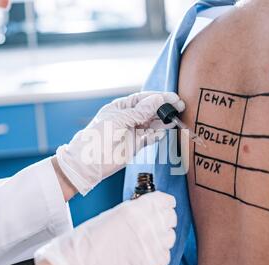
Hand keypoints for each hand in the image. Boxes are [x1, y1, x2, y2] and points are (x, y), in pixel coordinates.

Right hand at [34, 191, 176, 264]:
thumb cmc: (87, 240)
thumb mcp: (111, 214)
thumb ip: (133, 211)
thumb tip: (146, 212)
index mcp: (135, 209)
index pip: (165, 201)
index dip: (165, 203)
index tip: (164, 206)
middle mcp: (146, 224)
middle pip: (171, 217)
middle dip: (164, 219)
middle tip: (155, 223)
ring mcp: (151, 245)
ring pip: (170, 237)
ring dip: (162, 237)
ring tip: (149, 240)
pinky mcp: (151, 263)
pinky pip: (165, 256)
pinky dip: (159, 254)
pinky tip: (146, 253)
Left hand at [56, 92, 184, 194]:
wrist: (90, 162)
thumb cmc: (97, 137)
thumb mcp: (119, 119)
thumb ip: (140, 111)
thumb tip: (158, 100)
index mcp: (122, 107)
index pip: (143, 99)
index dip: (159, 97)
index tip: (172, 98)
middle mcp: (129, 118)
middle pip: (151, 110)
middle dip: (164, 108)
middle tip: (179, 107)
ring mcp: (134, 131)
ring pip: (153, 124)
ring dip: (163, 121)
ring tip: (174, 119)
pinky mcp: (137, 145)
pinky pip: (151, 137)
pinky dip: (157, 135)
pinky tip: (162, 132)